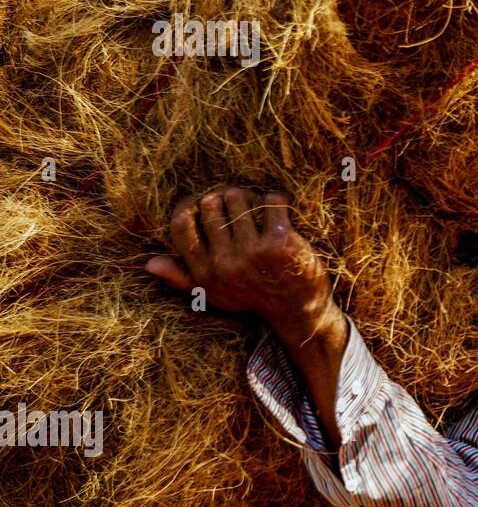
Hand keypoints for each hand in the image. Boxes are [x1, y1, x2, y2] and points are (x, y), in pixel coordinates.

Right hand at [145, 186, 339, 341]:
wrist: (298, 310)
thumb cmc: (253, 299)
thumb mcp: (213, 294)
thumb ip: (181, 278)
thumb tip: (149, 263)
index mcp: (204, 272)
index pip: (180, 225)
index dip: (188, 205)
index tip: (201, 201)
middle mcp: (225, 262)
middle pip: (210, 205)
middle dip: (222, 198)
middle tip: (235, 201)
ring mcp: (253, 251)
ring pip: (238, 199)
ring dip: (248, 197)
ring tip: (254, 205)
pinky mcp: (280, 241)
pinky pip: (271, 201)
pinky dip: (274, 200)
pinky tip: (275, 210)